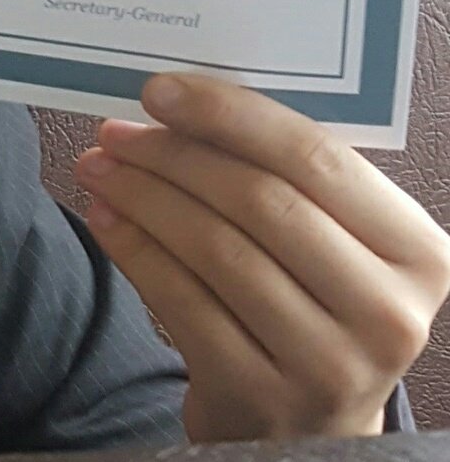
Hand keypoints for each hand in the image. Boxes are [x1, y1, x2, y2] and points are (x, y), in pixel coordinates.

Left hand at [74, 73, 449, 442]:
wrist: (300, 426)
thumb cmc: (309, 303)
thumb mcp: (330, 243)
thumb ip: (284, 176)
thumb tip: (180, 102)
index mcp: (416, 252)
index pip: (317, 159)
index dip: (230, 116)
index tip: (162, 91)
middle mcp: (386, 312)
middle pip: (260, 200)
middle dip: (173, 156)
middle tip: (115, 133)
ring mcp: (327, 363)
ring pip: (215, 248)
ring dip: (142, 197)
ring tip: (100, 168)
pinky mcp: (260, 395)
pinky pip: (179, 300)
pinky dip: (132, 247)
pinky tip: (105, 217)